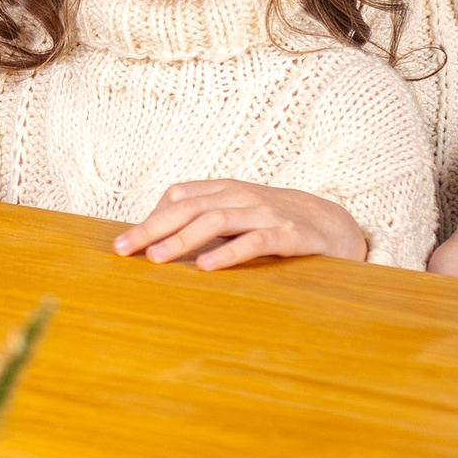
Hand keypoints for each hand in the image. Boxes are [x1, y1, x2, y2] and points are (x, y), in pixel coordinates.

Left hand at [114, 177, 369, 270]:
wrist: (335, 227)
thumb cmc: (276, 224)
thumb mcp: (238, 217)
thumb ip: (204, 222)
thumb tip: (156, 242)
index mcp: (226, 190)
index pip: (179, 196)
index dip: (150, 218)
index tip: (123, 244)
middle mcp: (242, 196)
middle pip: (189, 207)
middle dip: (151, 229)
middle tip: (123, 250)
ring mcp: (265, 213)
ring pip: (216, 220)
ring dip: (181, 240)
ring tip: (155, 259)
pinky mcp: (288, 234)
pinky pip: (253, 242)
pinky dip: (227, 253)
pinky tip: (205, 267)